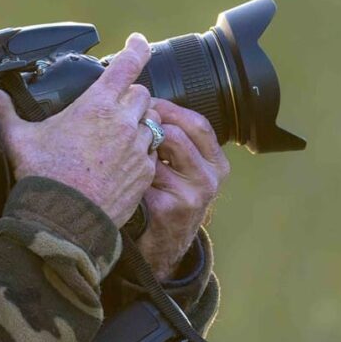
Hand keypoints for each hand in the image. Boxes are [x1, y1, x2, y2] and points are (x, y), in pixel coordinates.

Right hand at [0, 33, 157, 227]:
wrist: (63, 220)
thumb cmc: (42, 175)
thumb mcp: (18, 138)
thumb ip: (6, 112)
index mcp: (96, 105)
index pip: (127, 65)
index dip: (136, 48)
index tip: (138, 41)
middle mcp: (122, 122)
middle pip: (142, 93)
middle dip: (130, 95)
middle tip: (112, 106)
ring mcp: (137, 148)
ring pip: (150, 122)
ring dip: (137, 123)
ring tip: (116, 135)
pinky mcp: (144, 173)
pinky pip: (150, 153)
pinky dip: (140, 152)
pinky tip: (120, 162)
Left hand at [136, 99, 230, 280]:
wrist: (167, 240)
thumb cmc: (169, 192)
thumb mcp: (183, 165)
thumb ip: (176, 137)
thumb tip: (147, 100)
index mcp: (216, 160)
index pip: (197, 122)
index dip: (169, 108)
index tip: (146, 102)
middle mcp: (211, 176)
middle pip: (177, 134)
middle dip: (149, 126)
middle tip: (130, 125)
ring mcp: (195, 194)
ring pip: (159, 152)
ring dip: (139, 149)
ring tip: (127, 153)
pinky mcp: (172, 208)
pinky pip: (144, 176)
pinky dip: (130, 173)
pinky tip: (124, 176)